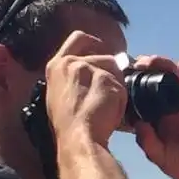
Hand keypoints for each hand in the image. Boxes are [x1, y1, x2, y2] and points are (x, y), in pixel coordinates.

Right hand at [43, 31, 128, 147]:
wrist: (77, 139)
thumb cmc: (70, 126)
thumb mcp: (61, 95)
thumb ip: (73, 79)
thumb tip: (94, 72)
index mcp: (56, 66)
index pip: (79, 38)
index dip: (95, 44)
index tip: (104, 54)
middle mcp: (69, 63)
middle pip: (103, 54)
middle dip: (112, 68)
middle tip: (114, 84)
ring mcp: (86, 69)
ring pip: (114, 67)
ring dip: (117, 83)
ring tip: (110, 104)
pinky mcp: (104, 78)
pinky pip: (122, 83)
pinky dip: (122, 96)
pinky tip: (114, 110)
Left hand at [132, 57, 178, 178]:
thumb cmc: (177, 166)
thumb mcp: (157, 154)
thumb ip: (147, 140)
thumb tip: (136, 122)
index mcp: (157, 114)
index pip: (146, 88)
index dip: (138, 78)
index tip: (128, 70)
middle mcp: (172, 106)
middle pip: (161, 78)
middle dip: (151, 66)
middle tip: (141, 63)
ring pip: (178, 78)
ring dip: (167, 67)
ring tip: (157, 62)